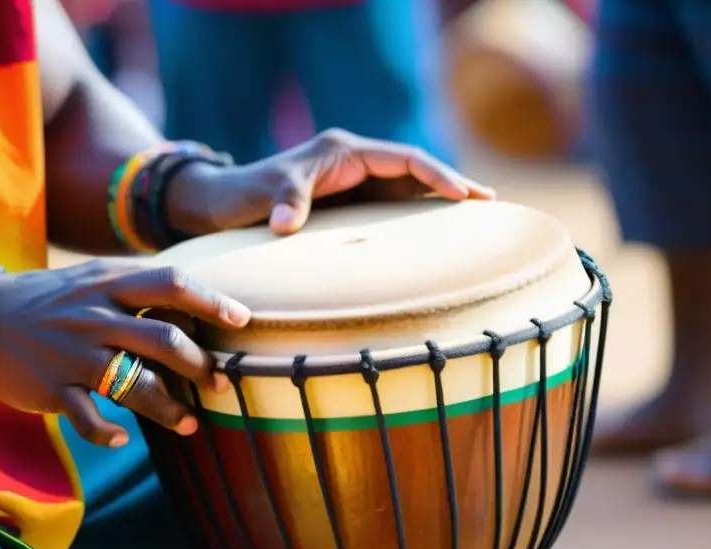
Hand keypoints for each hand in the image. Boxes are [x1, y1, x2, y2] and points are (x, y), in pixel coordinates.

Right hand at [0, 260, 249, 446]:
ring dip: (170, 410)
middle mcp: (95, 317)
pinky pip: (88, 418)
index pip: (171, 283)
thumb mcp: (90, 279)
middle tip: (221, 383)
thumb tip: (191, 299)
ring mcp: (74, 354)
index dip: (211, 301)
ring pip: (134, 384)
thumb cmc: (48, 300)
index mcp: (109, 284)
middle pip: (164, 339)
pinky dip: (108, 433)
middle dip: (200, 365)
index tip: (243, 319)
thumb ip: (135, 287)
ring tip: (191, 426)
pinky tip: (123, 439)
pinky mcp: (53, 387)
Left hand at [167, 129, 495, 236]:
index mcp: (343, 152)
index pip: (402, 158)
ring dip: (439, 200)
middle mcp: (354, 163)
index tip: (463, 194)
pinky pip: (391, 208)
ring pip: (407, 189)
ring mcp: (353, 184)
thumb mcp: (263, 193)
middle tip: (490, 202)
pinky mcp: (348, 205)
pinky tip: (438, 234)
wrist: (220, 204)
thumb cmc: (242, 194)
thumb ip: (282, 202)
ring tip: (479, 217)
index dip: (435, 174)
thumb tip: (287, 225)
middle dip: (451, 184)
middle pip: (414, 170)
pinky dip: (416, 217)